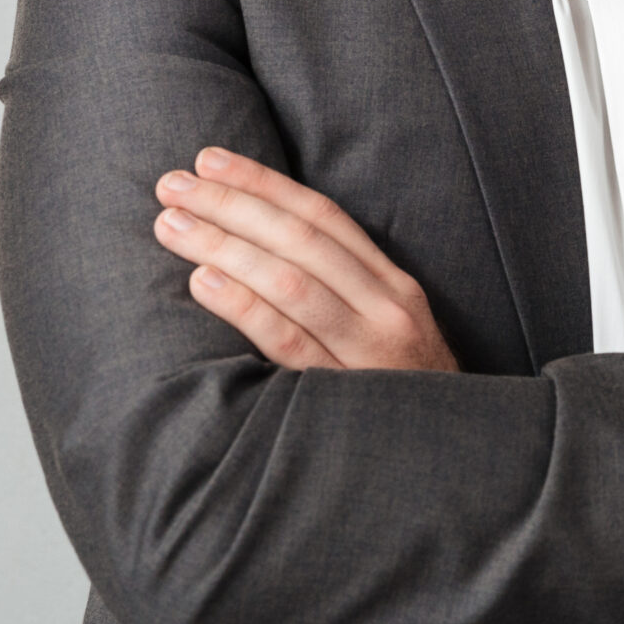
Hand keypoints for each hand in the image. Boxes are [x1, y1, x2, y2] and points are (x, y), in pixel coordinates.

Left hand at [153, 146, 457, 372]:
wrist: (451, 464)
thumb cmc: (399, 395)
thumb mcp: (387, 332)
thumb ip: (343, 292)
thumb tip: (261, 245)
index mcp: (393, 285)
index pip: (323, 216)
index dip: (263, 183)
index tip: (209, 160)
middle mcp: (385, 309)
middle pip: (301, 239)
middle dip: (232, 204)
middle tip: (172, 185)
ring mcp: (367, 352)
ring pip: (291, 282)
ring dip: (225, 246)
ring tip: (173, 226)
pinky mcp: (342, 396)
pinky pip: (288, 341)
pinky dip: (245, 306)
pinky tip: (202, 283)